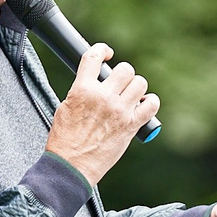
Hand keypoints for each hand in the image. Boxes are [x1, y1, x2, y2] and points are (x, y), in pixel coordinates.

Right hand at [45, 43, 159, 185]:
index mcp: (82, 90)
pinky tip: (143, 106)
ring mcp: (119, 111)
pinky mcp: (131, 126)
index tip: (107, 54)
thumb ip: (81, 91)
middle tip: (118, 86)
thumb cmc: (65, 141)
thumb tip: (94, 83)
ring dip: (136, 88)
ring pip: (140, 83)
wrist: (71, 166)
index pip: (94, 56)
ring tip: (130, 97)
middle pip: (125, 69)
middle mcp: (103, 97)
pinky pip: (152, 104)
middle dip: (122, 75)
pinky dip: (150, 103)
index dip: (102, 50)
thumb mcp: (64, 108)